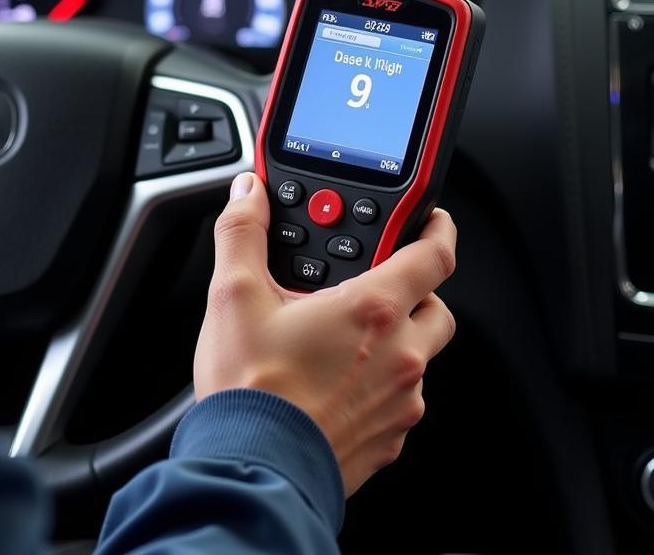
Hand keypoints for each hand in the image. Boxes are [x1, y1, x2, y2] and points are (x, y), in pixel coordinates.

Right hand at [194, 172, 456, 495]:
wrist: (252, 473)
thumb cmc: (251, 392)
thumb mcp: (233, 295)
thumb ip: (242, 233)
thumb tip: (247, 195)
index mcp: (372, 310)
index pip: (434, 255)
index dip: (436, 228)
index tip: (430, 218)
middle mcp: (400, 355)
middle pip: (435, 306)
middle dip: (414, 287)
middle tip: (375, 280)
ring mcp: (400, 402)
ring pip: (419, 356)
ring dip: (394, 338)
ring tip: (344, 335)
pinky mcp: (389, 440)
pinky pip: (400, 399)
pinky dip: (380, 383)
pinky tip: (337, 381)